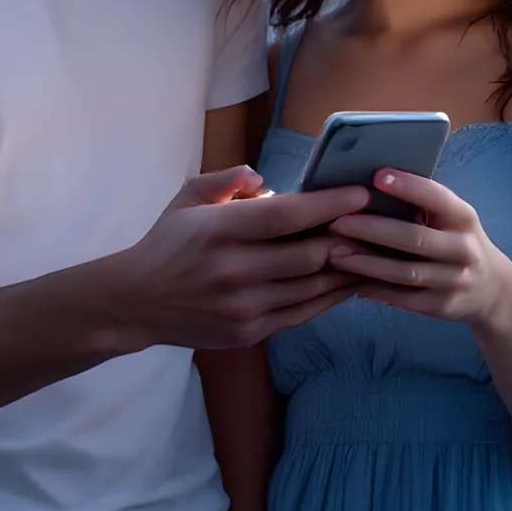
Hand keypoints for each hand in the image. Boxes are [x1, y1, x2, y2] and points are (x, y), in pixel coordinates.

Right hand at [104, 167, 370, 350]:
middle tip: (373, 221)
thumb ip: (228, 180)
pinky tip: (347, 281)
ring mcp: (243, 308)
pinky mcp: (249, 333)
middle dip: (347, 237)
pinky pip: (302, 313)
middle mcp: (234, 271)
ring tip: (373, 250)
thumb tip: (263, 177)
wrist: (138, 302)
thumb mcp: (188, 197)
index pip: (287, 216)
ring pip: (313, 288)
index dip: (330, 204)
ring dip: (347, 269)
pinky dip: (329, 296)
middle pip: (309, 255)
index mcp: (219, 230)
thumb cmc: (169, 242)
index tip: (360, 194)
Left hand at [325, 169, 511, 329]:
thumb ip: (424, 204)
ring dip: (366, 263)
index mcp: (464, 217)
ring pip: (404, 272)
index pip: (436, 198)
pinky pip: (403, 298)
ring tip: (335, 254)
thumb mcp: (454, 218)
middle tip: (337, 222)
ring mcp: (454, 280)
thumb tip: (372, 184)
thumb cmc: (458, 241)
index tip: (376, 176)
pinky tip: (351, 281)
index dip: (408, 187)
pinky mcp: (442, 306)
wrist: (492, 290)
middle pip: (414, 238)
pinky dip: (375, 289)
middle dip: (372, 229)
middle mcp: (463, 248)